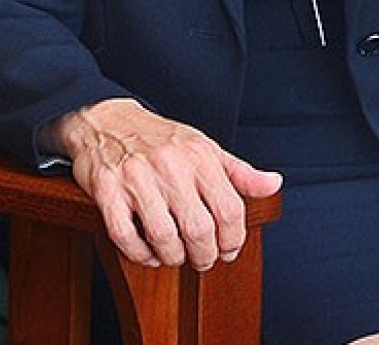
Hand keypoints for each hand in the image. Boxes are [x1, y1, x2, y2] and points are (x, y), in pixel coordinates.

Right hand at [42, 97, 283, 270]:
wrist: (106, 120)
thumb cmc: (159, 139)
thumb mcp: (204, 147)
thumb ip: (239, 172)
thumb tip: (273, 184)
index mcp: (199, 155)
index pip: (229, 210)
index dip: (233, 240)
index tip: (228, 250)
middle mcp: (170, 165)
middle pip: (199, 230)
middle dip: (204, 256)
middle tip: (202, 259)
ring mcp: (136, 177)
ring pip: (164, 237)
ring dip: (173, 257)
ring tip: (175, 255)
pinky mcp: (106, 189)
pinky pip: (125, 236)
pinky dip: (139, 253)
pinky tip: (147, 251)